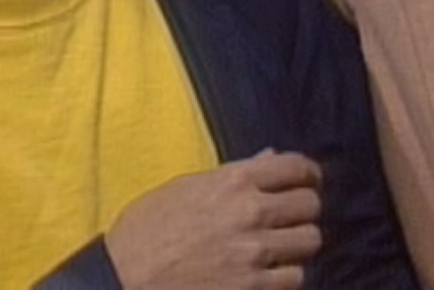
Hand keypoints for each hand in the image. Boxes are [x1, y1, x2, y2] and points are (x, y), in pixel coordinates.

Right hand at [105, 149, 323, 289]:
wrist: (122, 280)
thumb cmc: (145, 232)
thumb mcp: (183, 188)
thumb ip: (232, 174)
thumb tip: (270, 157)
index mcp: (232, 180)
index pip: (296, 167)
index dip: (308, 174)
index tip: (307, 182)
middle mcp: (250, 212)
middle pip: (310, 205)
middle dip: (303, 211)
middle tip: (290, 219)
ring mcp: (253, 252)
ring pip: (309, 242)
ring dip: (297, 246)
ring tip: (280, 250)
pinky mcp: (251, 287)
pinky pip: (294, 278)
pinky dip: (285, 277)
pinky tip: (268, 275)